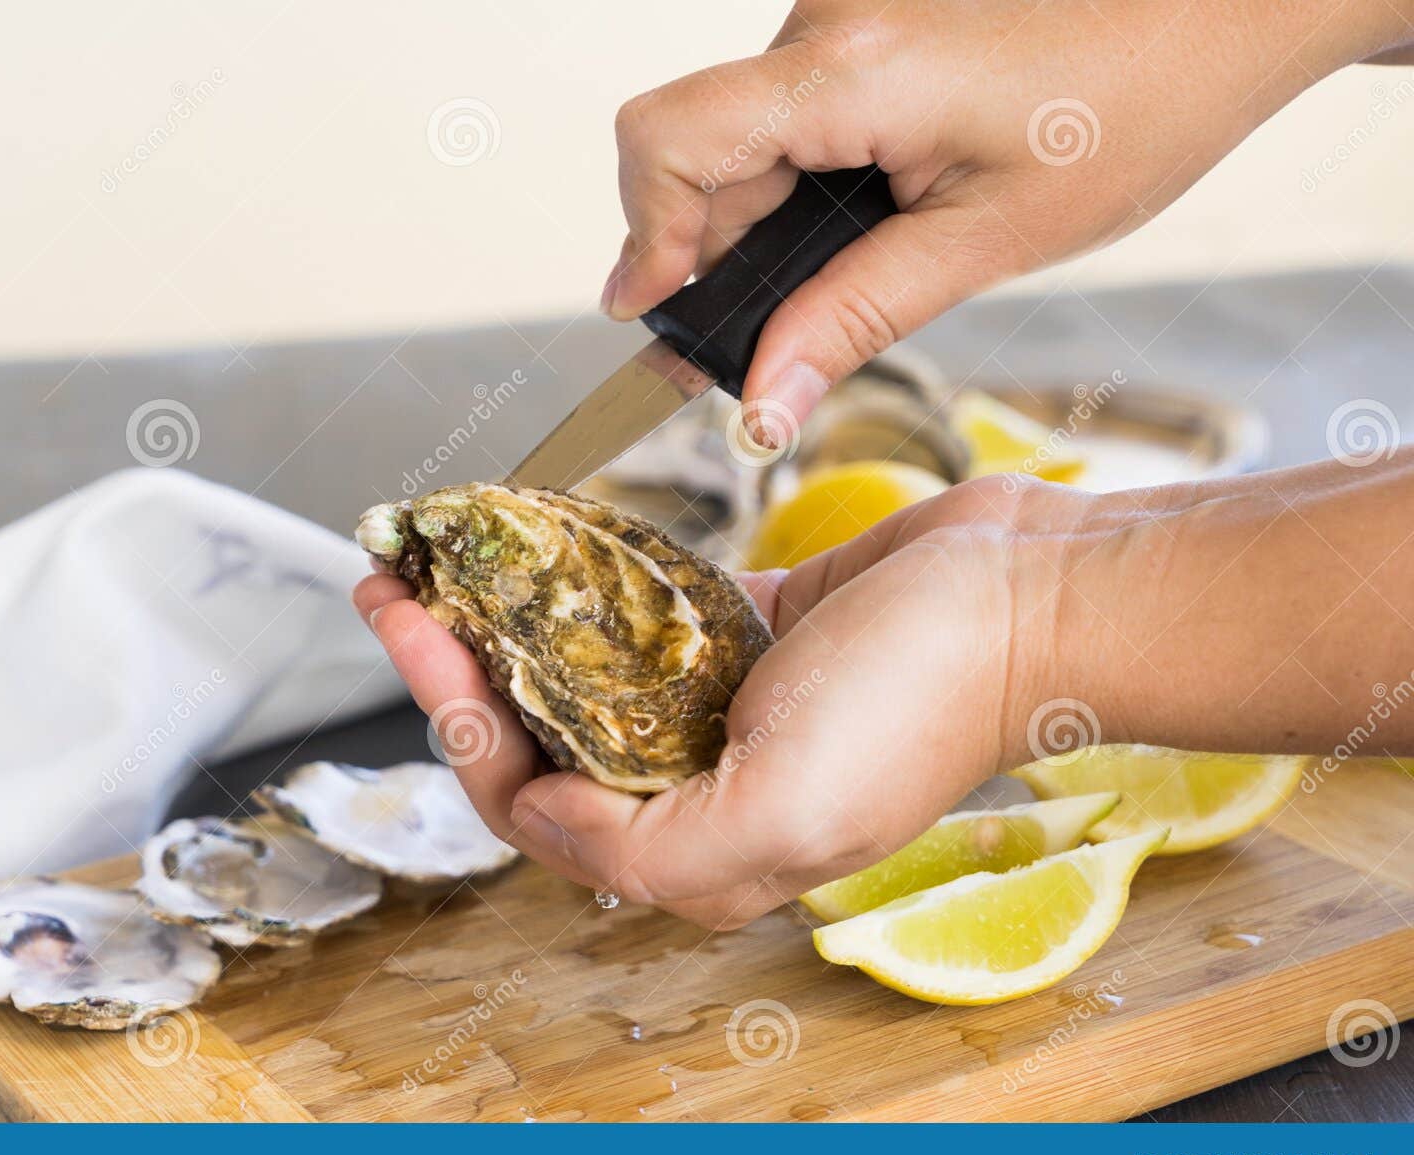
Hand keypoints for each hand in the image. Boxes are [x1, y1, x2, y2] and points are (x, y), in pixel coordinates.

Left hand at [354, 477, 1081, 927]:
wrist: (1029, 596)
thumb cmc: (922, 701)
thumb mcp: (781, 813)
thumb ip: (644, 850)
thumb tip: (542, 811)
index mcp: (693, 847)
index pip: (530, 800)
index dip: (457, 720)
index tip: (411, 627)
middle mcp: (695, 784)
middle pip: (538, 731)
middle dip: (457, 662)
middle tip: (396, 581)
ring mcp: (716, 705)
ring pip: (575, 670)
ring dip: (505, 618)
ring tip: (446, 556)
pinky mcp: (740, 634)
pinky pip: (635, 614)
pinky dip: (581, 583)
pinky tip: (539, 544)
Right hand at [602, 0, 1408, 437]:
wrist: (1222, 2)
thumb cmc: (1135, 102)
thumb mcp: (989, 241)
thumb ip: (855, 319)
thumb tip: (759, 403)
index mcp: (852, 70)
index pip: (669, 139)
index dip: (642, 238)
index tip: (654, 317)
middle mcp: (828, 23)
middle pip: (699, 149)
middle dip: (714, 253)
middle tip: (764, 342)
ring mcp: (844, 16)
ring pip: (742, 136)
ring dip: (764, 221)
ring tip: (851, 271)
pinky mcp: (867, 22)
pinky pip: (790, 111)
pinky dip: (803, 181)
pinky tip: (875, 214)